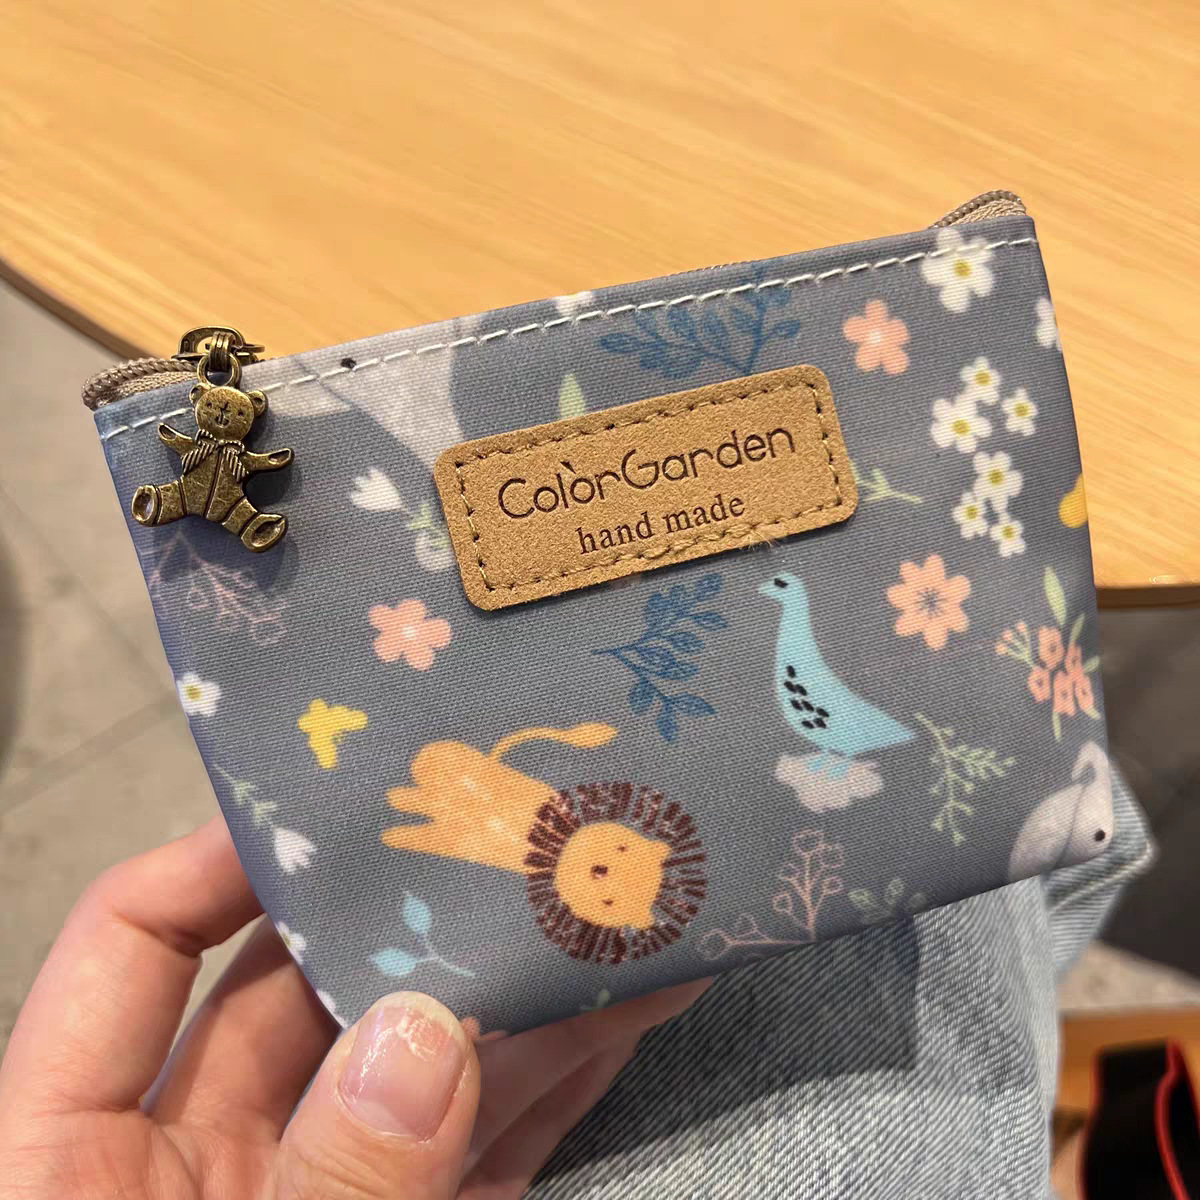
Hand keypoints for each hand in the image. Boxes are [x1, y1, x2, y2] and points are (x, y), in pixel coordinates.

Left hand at [0, 818, 706, 1198]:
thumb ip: (326, 1198)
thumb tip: (421, 1032)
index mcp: (73, 1161)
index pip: (133, 950)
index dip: (218, 861)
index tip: (335, 802)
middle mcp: (198, 1166)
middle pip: (303, 994)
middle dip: (413, 917)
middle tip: (518, 830)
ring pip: (417, 1064)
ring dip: (514, 992)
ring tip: (607, 900)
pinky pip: (484, 1149)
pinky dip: (551, 1085)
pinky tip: (624, 1013)